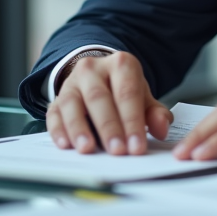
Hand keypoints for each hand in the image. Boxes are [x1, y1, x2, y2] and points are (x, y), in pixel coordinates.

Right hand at [46, 51, 173, 155]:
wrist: (98, 76)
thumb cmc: (122, 90)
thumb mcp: (142, 96)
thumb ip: (154, 113)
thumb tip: (162, 128)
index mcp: (121, 64)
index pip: (127, 93)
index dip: (132, 121)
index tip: (137, 147)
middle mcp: (93, 69)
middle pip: (99, 98)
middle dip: (109, 127)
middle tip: (117, 151)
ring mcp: (72, 82)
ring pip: (72, 103)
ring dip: (79, 128)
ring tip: (88, 149)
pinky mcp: (56, 98)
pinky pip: (54, 113)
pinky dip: (58, 130)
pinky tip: (65, 145)